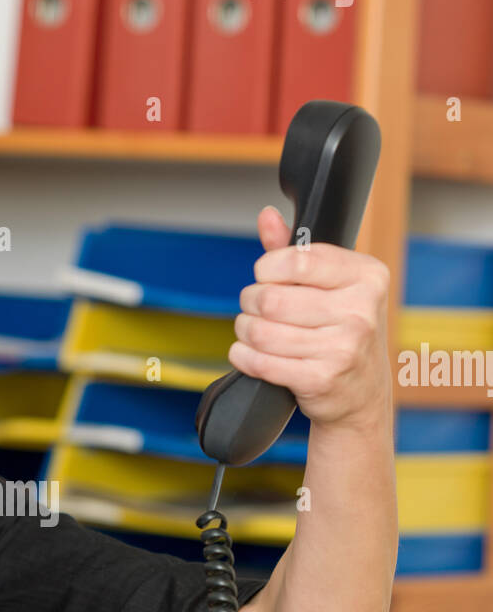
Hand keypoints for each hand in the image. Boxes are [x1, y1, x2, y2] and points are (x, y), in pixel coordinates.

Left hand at [229, 206, 391, 431]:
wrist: (362, 394)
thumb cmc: (343, 332)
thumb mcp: (333, 286)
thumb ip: (297, 251)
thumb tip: (267, 217)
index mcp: (367, 276)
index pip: (297, 259)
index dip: (267, 268)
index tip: (266, 276)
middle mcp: (360, 311)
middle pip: (271, 298)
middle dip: (250, 302)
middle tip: (255, 308)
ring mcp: (343, 348)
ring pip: (261, 331)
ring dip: (245, 331)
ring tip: (251, 331)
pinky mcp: (321, 379)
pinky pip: (260, 362)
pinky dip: (244, 356)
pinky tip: (249, 353)